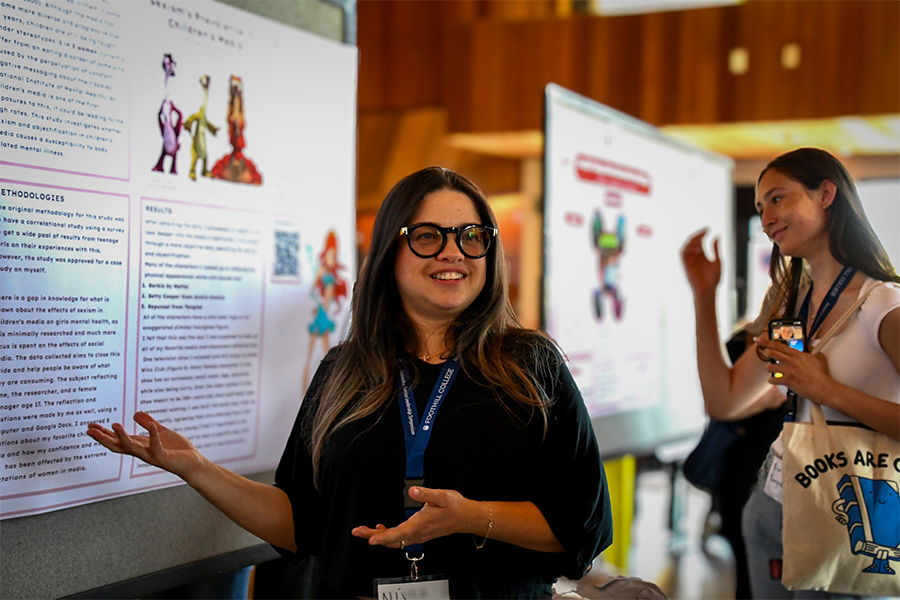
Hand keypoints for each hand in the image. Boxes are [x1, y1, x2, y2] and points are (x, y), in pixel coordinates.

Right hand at [86, 412, 204, 479]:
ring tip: (114, 425)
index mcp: (141, 445)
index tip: (91, 426)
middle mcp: (143, 452)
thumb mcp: (161, 432)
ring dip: (123, 437)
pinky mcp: (164, 458)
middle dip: (104, 438)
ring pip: (133, 448)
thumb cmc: (177, 450)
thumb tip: (136, 413)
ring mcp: (152, 456)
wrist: (193, 463)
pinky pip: (157, 448)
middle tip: (90, 430)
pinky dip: (154, 436)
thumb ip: (149, 423)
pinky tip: (152, 426)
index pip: (118, 440)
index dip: (104, 434)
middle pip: (119, 446)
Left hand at [351, 486, 478, 548]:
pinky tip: (382, 528)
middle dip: (373, 536)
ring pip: (394, 541)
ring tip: (365, 531)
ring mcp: (418, 535)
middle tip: (358, 531)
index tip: (370, 539)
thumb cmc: (454, 507)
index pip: (398, 534)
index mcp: (420, 524)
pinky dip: (388, 536)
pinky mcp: (418, 534)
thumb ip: (426, 493)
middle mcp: (417, 533)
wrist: (465, 517)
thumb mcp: (442, 496)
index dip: (383, 537)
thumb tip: (412, 491)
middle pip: (392, 540)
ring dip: (379, 536)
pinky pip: (400, 539)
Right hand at [681, 229, 720, 297]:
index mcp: (701, 255)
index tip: (708, 229)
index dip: (702, 234)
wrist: (708, 291)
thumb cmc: (713, 279)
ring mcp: (689, 260)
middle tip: (705, 232)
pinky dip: (688, 249)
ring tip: (701, 241)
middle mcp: (694, 256)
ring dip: (692, 242)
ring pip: (686, 246)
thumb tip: (717, 236)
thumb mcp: (718, 261)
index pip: (699, 241)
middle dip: (697, 235)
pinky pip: (682, 254)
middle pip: (691, 241)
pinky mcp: (686, 265)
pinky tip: (698, 249)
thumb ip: (716, 249)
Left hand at [754, 337, 831, 400]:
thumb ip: (810, 349)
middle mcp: (791, 361)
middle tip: (764, 353)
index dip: (766, 342)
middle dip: (765, 353)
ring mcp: (789, 371)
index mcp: (797, 354)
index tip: (759, 340)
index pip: (779, 345)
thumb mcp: (818, 357)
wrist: (824, 388)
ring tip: (773, 370)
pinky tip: (775, 380)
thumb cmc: (822, 374)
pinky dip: (772, 380)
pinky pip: (773, 380)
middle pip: (771, 353)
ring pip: (770, 367)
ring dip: (769, 369)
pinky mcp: (787, 381)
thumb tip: (806, 344)